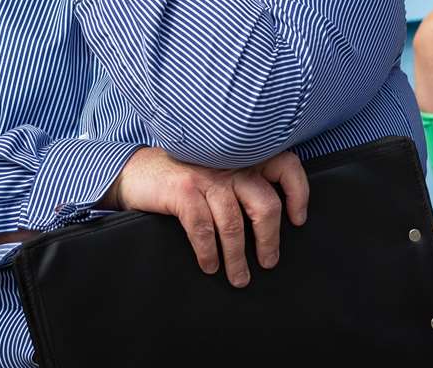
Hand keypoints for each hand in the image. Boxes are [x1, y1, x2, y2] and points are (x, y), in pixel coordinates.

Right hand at [104, 147, 308, 287]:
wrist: (134, 171)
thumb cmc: (182, 176)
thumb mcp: (217, 169)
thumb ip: (243, 182)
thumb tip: (273, 221)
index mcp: (242, 156)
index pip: (285, 166)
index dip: (298, 193)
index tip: (297, 220)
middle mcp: (229, 162)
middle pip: (265, 204)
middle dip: (269, 240)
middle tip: (268, 261)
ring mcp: (206, 176)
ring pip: (234, 224)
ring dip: (237, 258)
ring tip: (239, 277)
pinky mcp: (184, 191)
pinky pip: (204, 230)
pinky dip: (209, 253)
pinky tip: (210, 265)